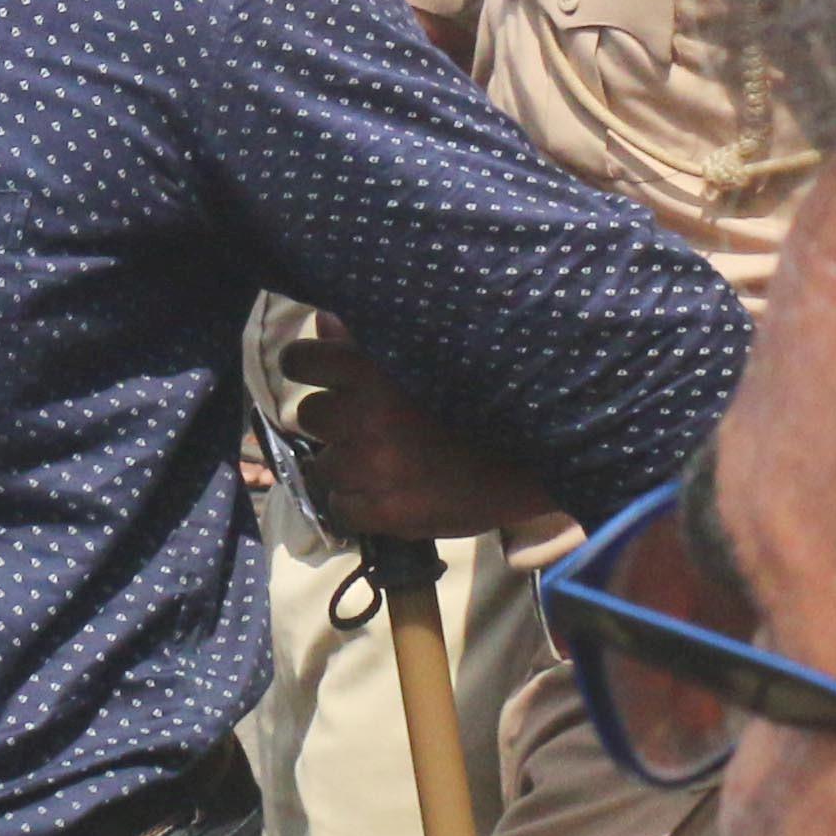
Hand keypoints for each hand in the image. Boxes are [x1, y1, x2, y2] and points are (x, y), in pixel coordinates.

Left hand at [282, 319, 553, 540]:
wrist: (534, 457)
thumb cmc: (480, 396)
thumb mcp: (426, 355)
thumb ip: (366, 340)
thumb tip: (323, 321)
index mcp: (371, 370)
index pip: (300, 361)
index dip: (308, 367)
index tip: (321, 373)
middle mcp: (364, 416)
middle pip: (311, 415)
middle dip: (334, 419)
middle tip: (366, 423)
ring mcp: (372, 469)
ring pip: (323, 466)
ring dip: (345, 463)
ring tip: (380, 461)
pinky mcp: (386, 514)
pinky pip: (341, 509)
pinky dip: (358, 503)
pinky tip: (385, 493)